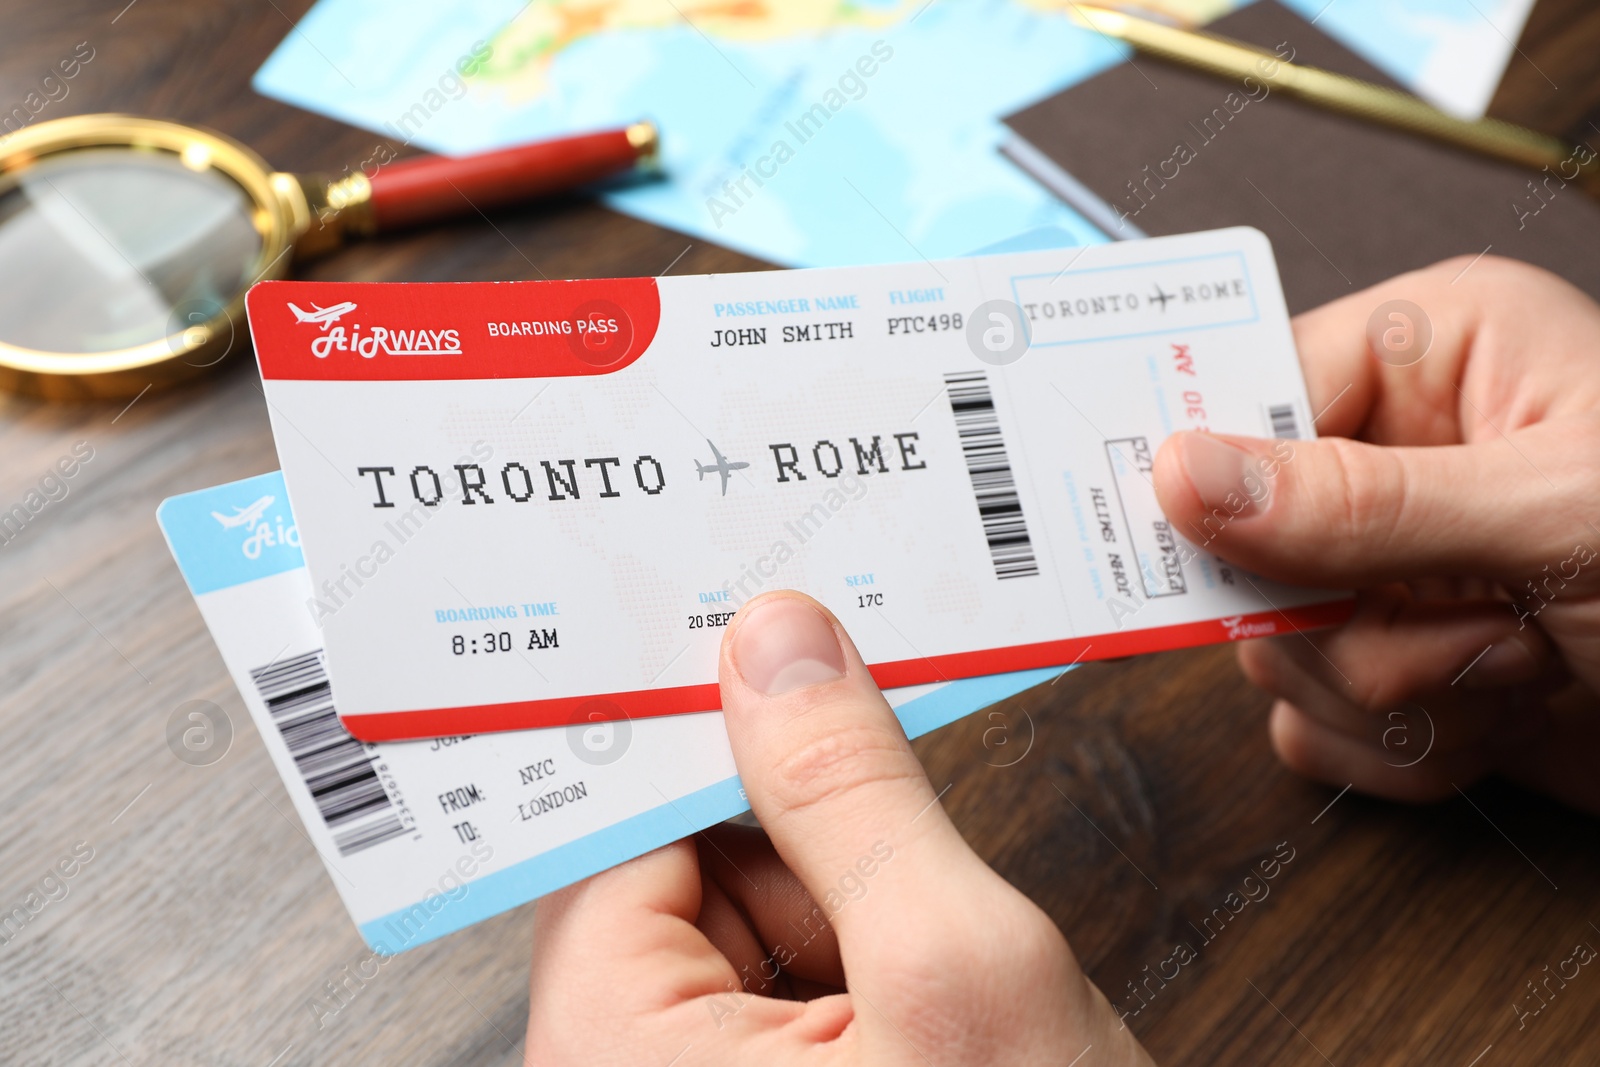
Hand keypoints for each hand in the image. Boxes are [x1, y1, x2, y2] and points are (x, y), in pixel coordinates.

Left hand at [524, 592, 1151, 1065]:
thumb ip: (852, 794)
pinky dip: (870, 975)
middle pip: (687, 888)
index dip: (696, 745)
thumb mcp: (957, 970)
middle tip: (909, 877)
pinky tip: (943, 1018)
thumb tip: (774, 642)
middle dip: (810, 859)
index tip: (759, 649)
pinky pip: (795, 1000)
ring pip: (756, 938)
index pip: (616, 848)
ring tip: (946, 990)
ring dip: (855, 924)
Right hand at [1153, 255, 1599, 813]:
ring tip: (1516, 669)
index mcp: (1432, 358)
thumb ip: (1361, 502)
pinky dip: (1395, 754)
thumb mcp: (1556, 518)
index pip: (1250, 395)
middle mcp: (1397, 457)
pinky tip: (1494, 724)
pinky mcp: (1398, 671)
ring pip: (1271, 651)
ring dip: (1391, 694)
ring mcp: (1392, 573)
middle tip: (1464, 621)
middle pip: (1242, 543)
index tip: (1202, 547)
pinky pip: (1308, 727)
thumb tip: (1182, 474)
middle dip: (1345, 619)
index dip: (1215, 476)